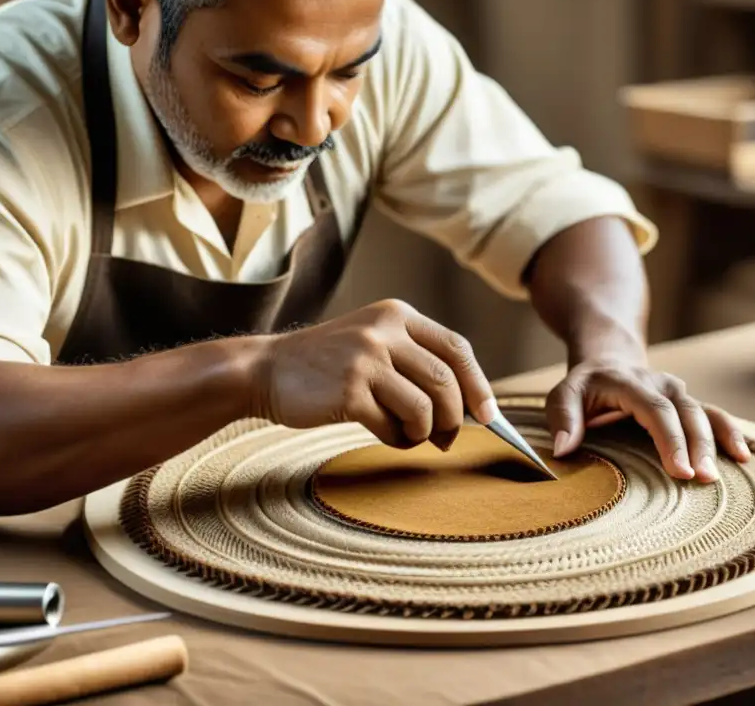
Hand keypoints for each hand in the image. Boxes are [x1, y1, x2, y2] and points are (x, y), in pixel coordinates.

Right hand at [250, 299, 498, 448]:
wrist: (266, 370)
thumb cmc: (327, 364)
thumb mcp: (372, 341)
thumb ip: (414, 360)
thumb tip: (467, 405)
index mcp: (397, 315)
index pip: (456, 348)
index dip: (479, 384)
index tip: (489, 415)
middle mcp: (384, 331)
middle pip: (445, 381)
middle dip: (455, 418)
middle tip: (448, 439)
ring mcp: (365, 360)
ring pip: (424, 407)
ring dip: (425, 432)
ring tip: (411, 437)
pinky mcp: (349, 391)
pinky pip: (393, 426)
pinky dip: (398, 440)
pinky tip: (387, 436)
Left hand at [545, 358, 750, 482]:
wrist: (608, 362)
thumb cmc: (584, 387)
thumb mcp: (563, 394)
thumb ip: (563, 417)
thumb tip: (563, 449)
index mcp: (631, 383)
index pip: (656, 411)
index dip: (670, 440)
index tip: (680, 471)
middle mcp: (661, 385)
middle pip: (687, 413)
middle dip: (699, 446)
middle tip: (705, 479)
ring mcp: (679, 393)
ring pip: (706, 414)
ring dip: (719, 442)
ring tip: (727, 471)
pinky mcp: (689, 404)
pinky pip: (715, 416)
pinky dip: (731, 434)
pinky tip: (743, 456)